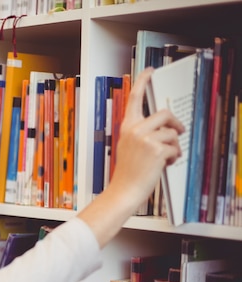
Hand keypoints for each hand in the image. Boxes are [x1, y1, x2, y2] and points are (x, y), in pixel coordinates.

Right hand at [108, 67, 183, 208]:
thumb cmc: (128, 171)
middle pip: (165, 113)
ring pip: (172, 132)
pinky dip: (174, 157)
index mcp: (127, 127)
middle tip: (178, 131)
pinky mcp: (156, 150)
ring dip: (174, 146)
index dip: (142, 81)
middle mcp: (135, 130)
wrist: (124, 190)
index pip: (134, 98)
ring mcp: (145, 139)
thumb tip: (166, 125)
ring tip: (166, 157)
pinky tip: (164, 164)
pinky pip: (175, 147)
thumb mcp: (129, 146)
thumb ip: (142, 132)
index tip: (149, 70)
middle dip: (175, 124)